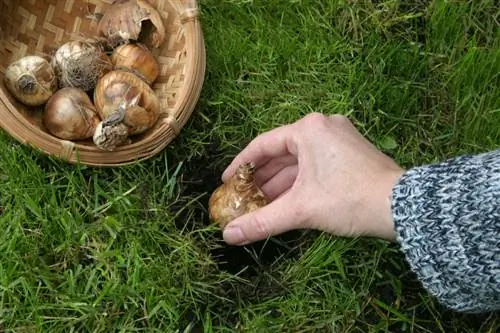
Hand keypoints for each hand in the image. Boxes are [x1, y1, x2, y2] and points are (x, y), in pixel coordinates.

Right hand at [221, 113, 404, 244]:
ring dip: (280, 183)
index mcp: (309, 129)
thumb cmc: (349, 199)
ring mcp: (340, 138)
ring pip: (300, 161)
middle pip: (282, 153)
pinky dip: (300, 182)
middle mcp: (324, 127)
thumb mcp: (301, 210)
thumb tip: (228, 236)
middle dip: (262, 179)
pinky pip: (315, 165)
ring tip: (262, 204)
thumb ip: (262, 222)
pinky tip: (288, 200)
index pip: (263, 145)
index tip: (227, 181)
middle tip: (243, 197)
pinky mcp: (351, 152)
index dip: (241, 165)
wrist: (402, 207)